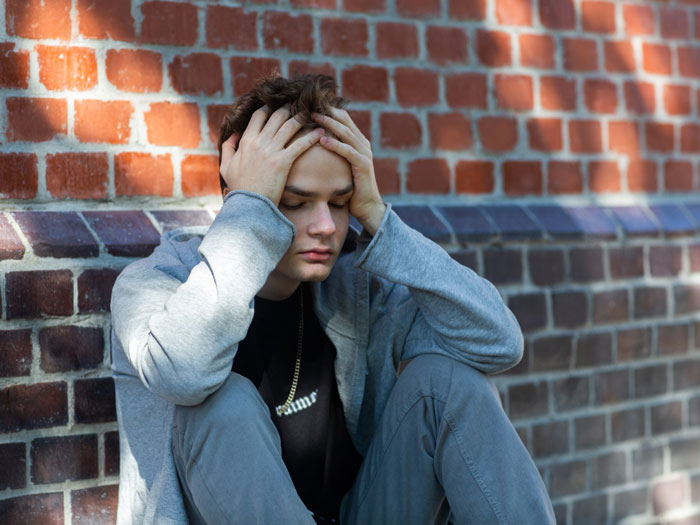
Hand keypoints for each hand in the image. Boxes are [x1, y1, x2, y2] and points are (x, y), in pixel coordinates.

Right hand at [220, 106, 323, 205]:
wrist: (249, 205)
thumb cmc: (239, 187)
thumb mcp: (226, 166)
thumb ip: (229, 147)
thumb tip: (234, 134)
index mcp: (246, 141)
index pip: (259, 116)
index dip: (270, 107)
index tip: (278, 104)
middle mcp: (259, 142)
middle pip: (276, 116)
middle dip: (289, 107)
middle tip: (300, 103)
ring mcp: (272, 151)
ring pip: (289, 126)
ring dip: (302, 117)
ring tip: (312, 113)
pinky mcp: (283, 162)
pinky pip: (300, 145)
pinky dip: (311, 137)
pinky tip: (320, 132)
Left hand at [312, 109, 385, 234]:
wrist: (367, 206)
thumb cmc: (350, 187)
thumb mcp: (340, 165)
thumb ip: (332, 152)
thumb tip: (312, 143)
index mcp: (357, 140)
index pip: (342, 117)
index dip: (327, 108)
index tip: (308, 103)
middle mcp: (362, 143)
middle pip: (344, 119)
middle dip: (326, 110)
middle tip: (307, 103)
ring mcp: (364, 153)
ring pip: (345, 132)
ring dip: (328, 122)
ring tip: (312, 116)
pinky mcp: (363, 164)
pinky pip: (348, 151)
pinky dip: (335, 144)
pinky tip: (321, 139)